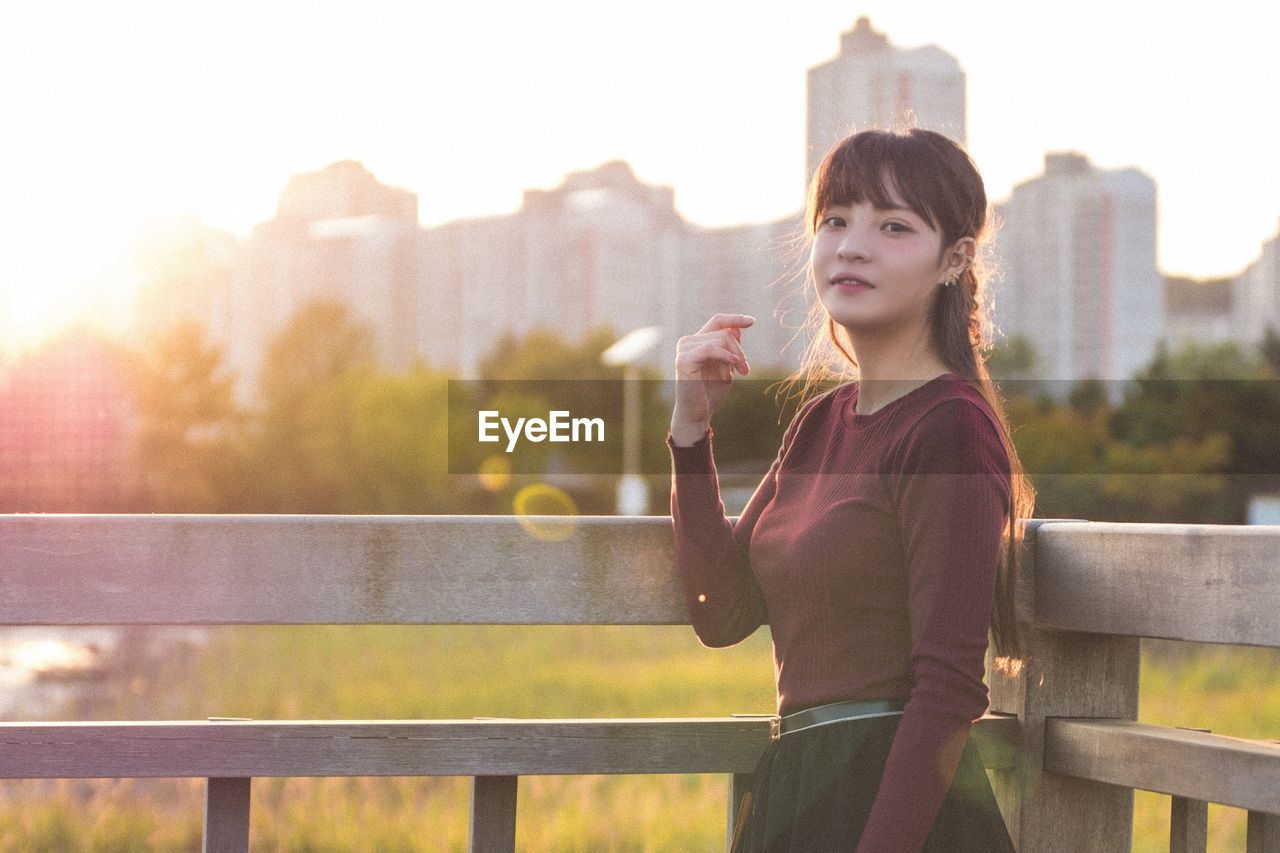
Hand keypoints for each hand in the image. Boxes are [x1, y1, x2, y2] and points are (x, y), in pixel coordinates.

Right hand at [670, 313, 753, 444]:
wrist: (697, 413)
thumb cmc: (710, 393)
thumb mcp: (727, 367)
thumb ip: (731, 349)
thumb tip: (737, 328)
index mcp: (698, 342)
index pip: (717, 321)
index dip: (735, 319)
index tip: (752, 321)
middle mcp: (689, 342)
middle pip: (724, 333)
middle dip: (740, 350)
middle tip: (746, 370)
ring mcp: (684, 349)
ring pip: (720, 339)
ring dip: (736, 355)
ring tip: (742, 372)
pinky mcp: (683, 360)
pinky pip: (710, 348)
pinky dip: (725, 355)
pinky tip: (734, 364)